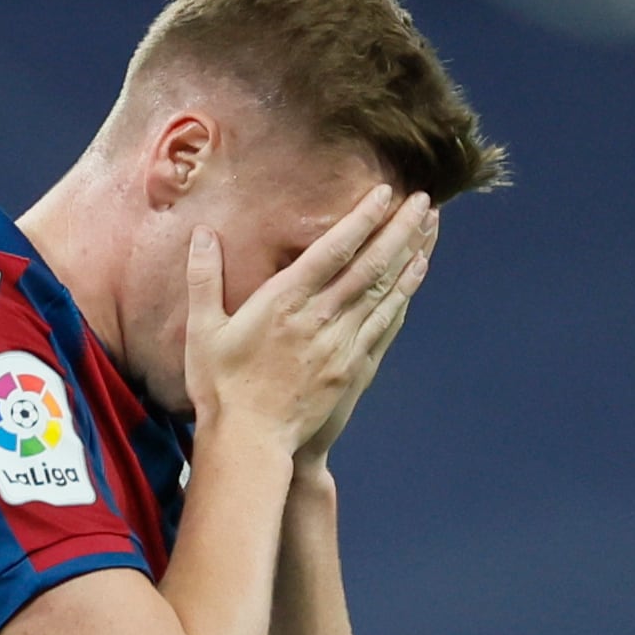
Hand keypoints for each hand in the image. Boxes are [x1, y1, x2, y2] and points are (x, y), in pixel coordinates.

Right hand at [183, 187, 432, 470]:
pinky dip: (404, 294)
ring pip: (384, 291)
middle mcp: (319, 318)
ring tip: (431, 225)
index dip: (361, 219)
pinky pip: (385, 324)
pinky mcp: (351, 368)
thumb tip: (203, 233)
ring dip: (410, 254)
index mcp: (284, 302)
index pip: (333, 250)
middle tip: (424, 199)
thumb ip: (204, 278)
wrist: (249, 442)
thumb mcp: (202, 330)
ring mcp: (341, 345)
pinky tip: (417, 272)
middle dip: (398, 228)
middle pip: (369, 265)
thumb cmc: (221, 387)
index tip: (384, 193)